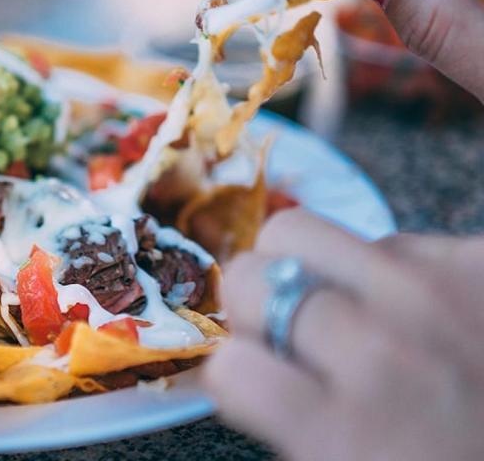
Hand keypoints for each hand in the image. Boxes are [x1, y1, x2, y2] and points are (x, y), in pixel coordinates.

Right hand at [203, 209, 483, 460]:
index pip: (228, 365)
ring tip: (359, 313)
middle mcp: (381, 351)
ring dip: (316, 272)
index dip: (236, 375)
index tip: (259, 383)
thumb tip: (248, 366)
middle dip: (255, 302)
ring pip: (306, 232)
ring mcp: (436, 294)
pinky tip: (434, 315)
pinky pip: (397, 239)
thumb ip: (294, 425)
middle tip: (290, 331)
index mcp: (343, 432)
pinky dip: (398, 272)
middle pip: (251, 275)